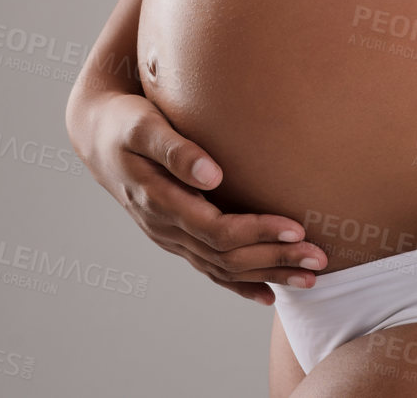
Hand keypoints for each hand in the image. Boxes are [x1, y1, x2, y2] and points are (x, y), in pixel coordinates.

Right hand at [68, 85, 327, 303]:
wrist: (97, 136)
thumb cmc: (125, 123)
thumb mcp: (143, 126)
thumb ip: (176, 149)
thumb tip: (212, 173)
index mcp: (160, 201)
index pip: (217, 229)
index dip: (258, 232)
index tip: (296, 228)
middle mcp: (166, 228)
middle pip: (227, 256)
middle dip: (274, 259)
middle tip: (319, 259)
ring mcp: (170, 237)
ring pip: (223, 268)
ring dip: (267, 274)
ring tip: (309, 277)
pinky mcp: (176, 236)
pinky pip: (210, 269)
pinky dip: (240, 284)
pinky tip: (268, 293)